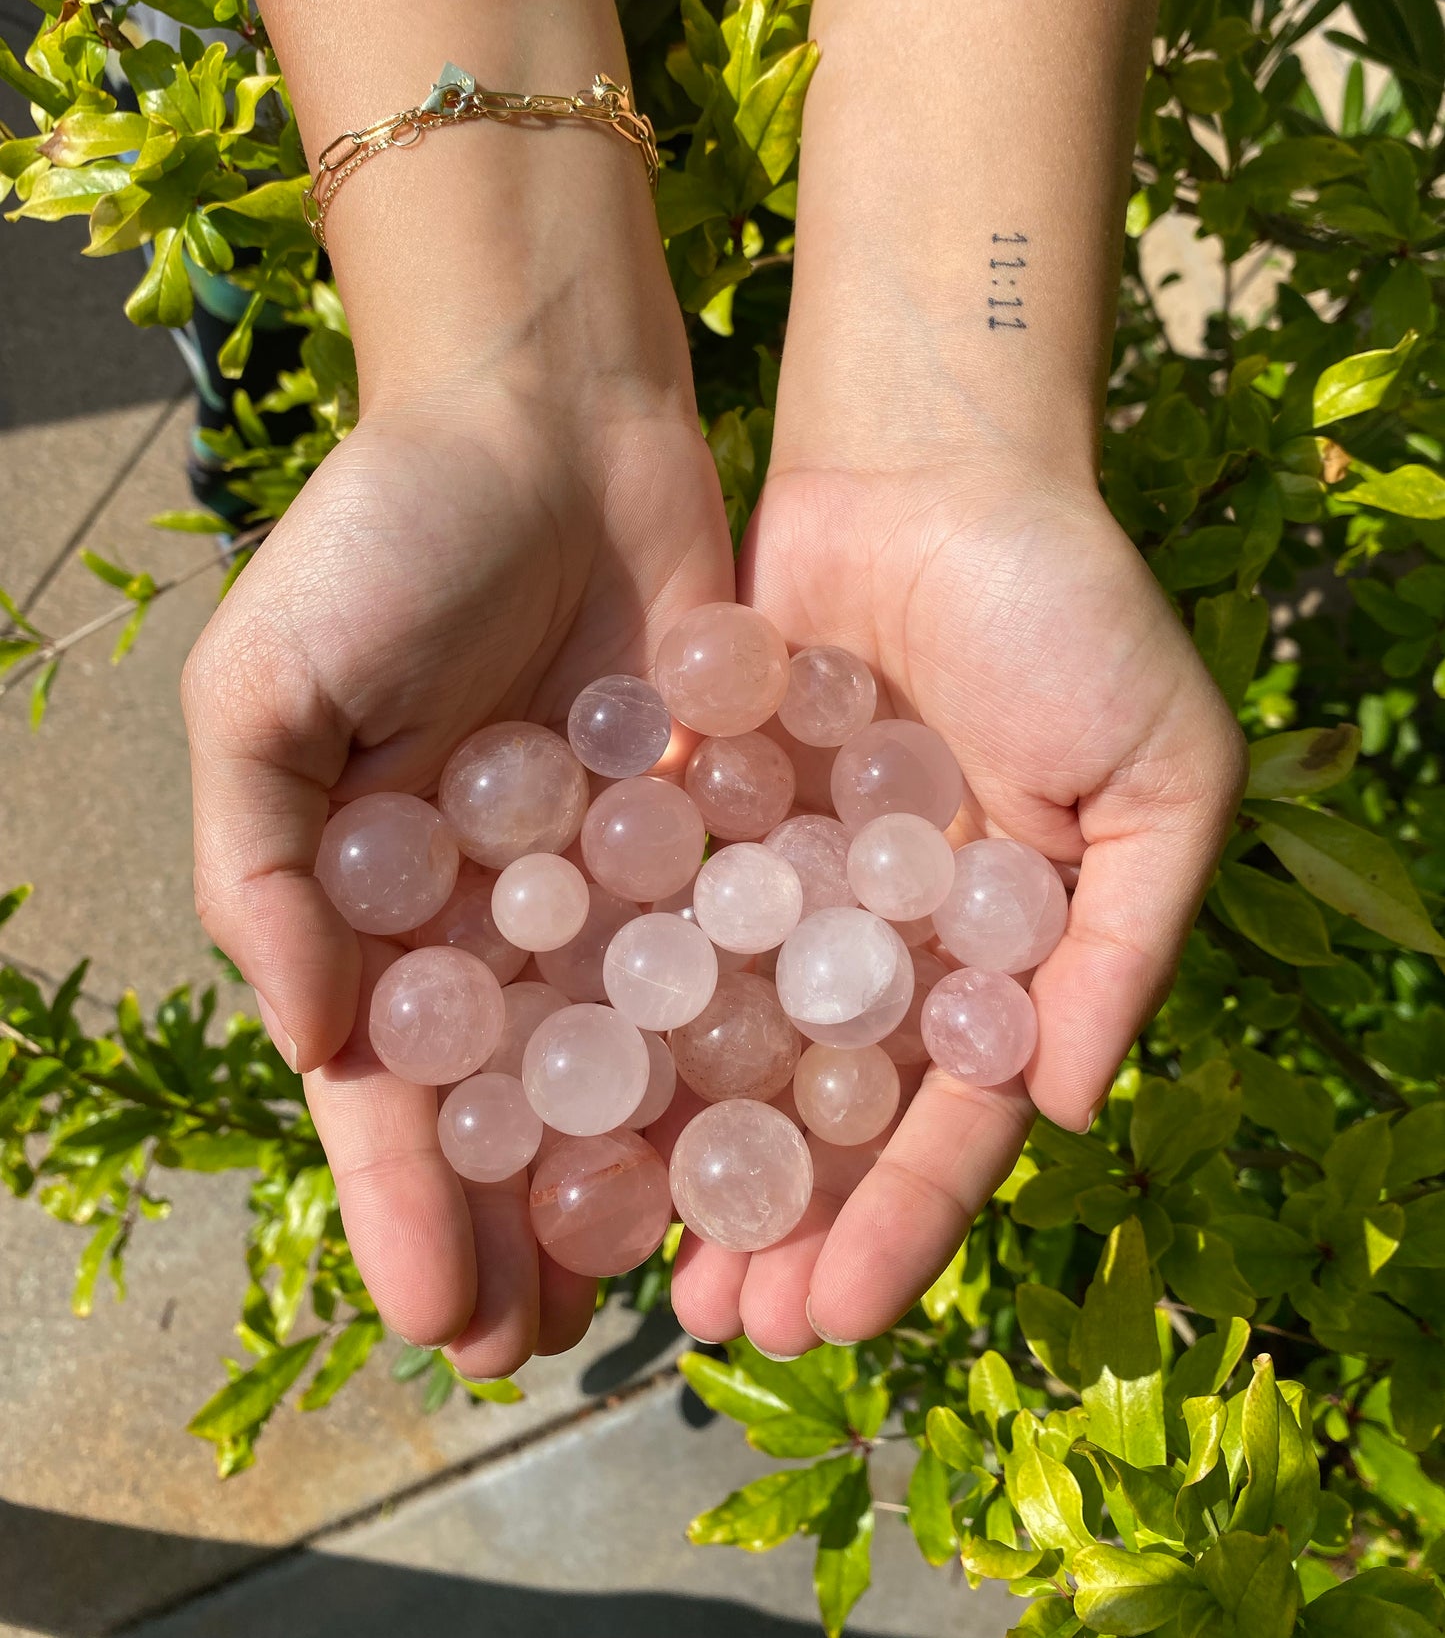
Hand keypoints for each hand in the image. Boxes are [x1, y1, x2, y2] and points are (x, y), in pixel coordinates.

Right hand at [182, 353, 733, 1374]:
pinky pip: (724, 956)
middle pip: (512, 1102)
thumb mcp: (266, 688)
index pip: (387, 1086)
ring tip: (678, 1291)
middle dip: (523, 1223)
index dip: (406, 1203)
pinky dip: (743, 1045)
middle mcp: (491, 907)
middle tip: (557, 1346)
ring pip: (628, 1058)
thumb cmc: (383, 537)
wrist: (547, 413)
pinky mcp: (708, 825)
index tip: (440, 1319)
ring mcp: (606, 874)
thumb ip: (266, 862)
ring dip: (643, 1172)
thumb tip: (312, 1038)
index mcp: (373, 897)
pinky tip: (779, 1138)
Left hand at [667, 454, 1244, 1356]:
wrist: (928, 460)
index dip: (896, 1222)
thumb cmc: (1068, 608)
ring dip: (679, 1148)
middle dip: (776, 1218)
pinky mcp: (697, 818)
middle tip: (712, 1319)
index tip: (834, 1315)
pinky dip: (611, 1006)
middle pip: (820, 1110)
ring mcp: (784, 884)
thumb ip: (1126, 941)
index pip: (947, 1118)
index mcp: (996, 953)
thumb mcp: (1158, 771)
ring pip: (724, 1044)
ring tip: (622, 1248)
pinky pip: (652, 927)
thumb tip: (1064, 1109)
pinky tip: (552, 1086)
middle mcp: (881, 939)